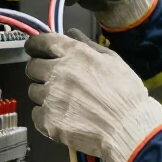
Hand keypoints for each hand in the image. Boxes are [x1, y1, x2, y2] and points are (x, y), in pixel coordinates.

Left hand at [25, 29, 161, 161]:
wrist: (129, 127)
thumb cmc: (126, 95)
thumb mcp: (112, 61)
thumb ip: (87, 45)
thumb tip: (71, 33)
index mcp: (75, 54)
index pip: (42, 41)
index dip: (35, 44)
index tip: (34, 49)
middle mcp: (59, 72)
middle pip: (32, 67)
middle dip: (40, 71)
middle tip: (55, 80)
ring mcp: (51, 97)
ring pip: (34, 91)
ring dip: (45, 95)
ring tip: (66, 102)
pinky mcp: (48, 120)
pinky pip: (36, 114)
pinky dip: (46, 116)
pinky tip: (63, 117)